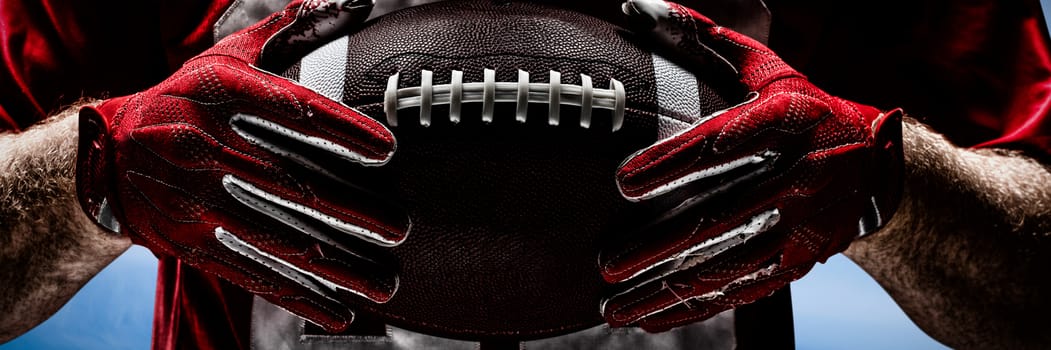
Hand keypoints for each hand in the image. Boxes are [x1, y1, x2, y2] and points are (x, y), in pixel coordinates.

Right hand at [75, 0, 407, 331]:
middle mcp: (207, 147)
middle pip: (290, 185)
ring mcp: (197, 201)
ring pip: (276, 239)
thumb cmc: (182, 98)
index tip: (386, 149)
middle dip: (350, 212)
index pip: (290, 110)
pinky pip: (250, 273)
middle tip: (399, 228)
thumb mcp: (226, 57)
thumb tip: (354, 3)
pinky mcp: (191, 243)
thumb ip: (289, 31)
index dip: (340, 130)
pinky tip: (337, 312)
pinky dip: (296, 296)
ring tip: (383, 282)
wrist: (104, 157)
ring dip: (334, 265)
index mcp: (221, 95)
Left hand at [599, 0, 903, 331]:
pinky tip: (649, 319)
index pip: (723, 143)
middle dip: (660, 245)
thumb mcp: (766, 69)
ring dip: (668, 290)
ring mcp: (804, 227)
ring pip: (729, 267)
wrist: (879, 167)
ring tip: (615, 306)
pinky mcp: (801, 263)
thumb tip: (636, 6)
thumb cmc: (806, 109)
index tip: (622, 183)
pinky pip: (741, 292)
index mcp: (787, 122)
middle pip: (722, 217)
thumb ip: (702, 40)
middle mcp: (800, 176)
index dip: (672, 163)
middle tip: (605, 263)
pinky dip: (693, 310)